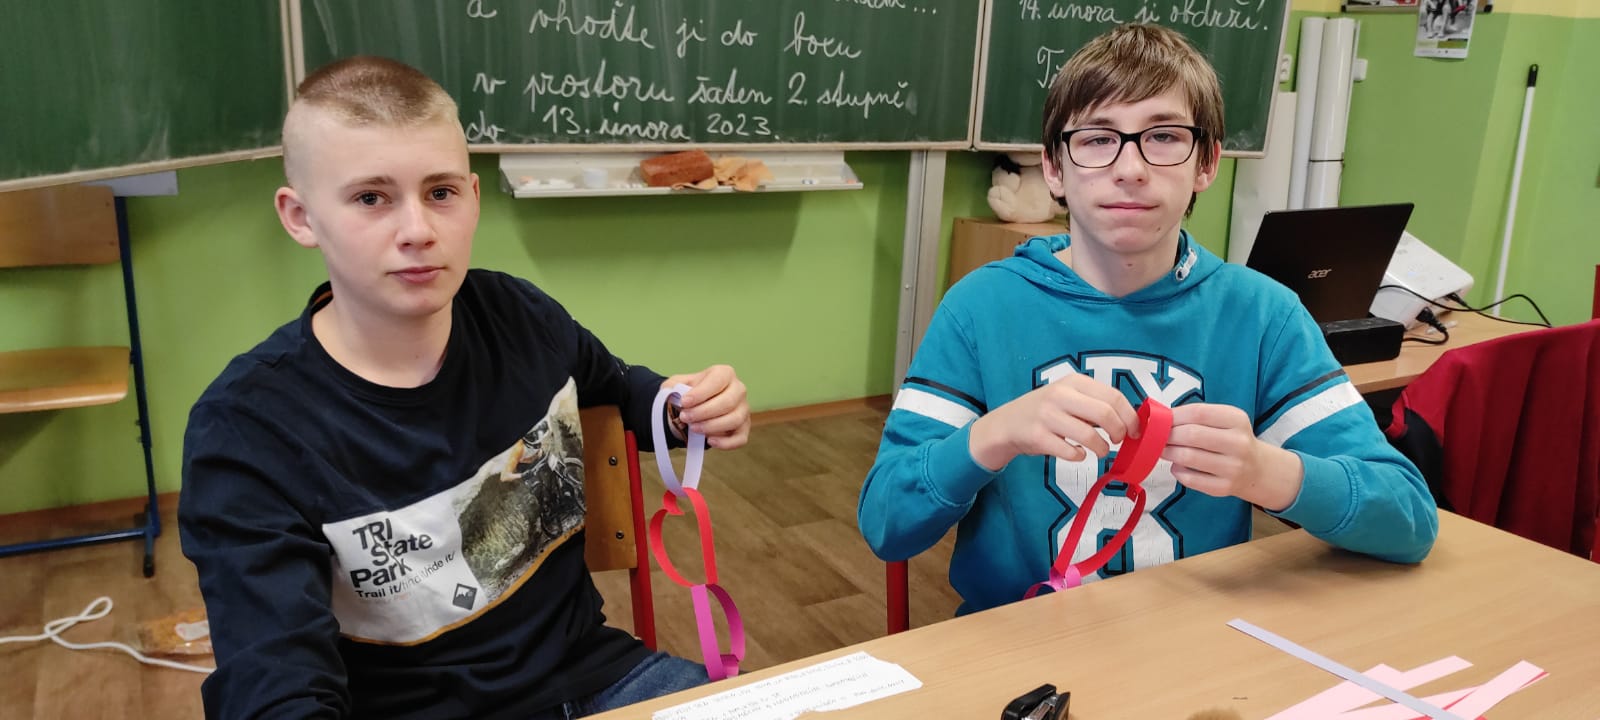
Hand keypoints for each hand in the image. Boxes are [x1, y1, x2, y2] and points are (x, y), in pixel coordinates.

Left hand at [662, 365, 749, 449]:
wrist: (692, 407)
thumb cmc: (688, 393)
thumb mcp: (677, 384)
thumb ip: (674, 387)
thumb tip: (677, 396)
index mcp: (724, 374)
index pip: (718, 380)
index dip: (701, 393)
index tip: (684, 402)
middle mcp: (738, 390)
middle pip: (728, 402)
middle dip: (704, 412)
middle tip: (685, 417)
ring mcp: (743, 410)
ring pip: (734, 420)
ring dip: (712, 426)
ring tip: (693, 428)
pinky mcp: (743, 428)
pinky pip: (740, 438)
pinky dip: (725, 442)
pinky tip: (710, 441)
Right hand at [968, 374, 1139, 471]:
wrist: (1007, 424)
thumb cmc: (1046, 412)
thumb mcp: (1069, 397)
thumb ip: (1095, 403)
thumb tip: (1130, 420)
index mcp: (1073, 382)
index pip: (1113, 397)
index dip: (1130, 417)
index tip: (1134, 430)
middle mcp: (1060, 395)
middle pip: (1105, 414)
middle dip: (1120, 432)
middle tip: (1119, 441)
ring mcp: (1047, 416)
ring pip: (1089, 436)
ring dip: (1102, 449)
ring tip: (1100, 451)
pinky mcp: (1038, 437)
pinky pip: (1070, 452)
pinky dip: (1079, 456)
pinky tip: (1076, 453)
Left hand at [1160, 403, 1301, 510]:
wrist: (1257, 469)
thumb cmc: (1231, 439)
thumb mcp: (1224, 421)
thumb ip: (1198, 417)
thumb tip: (1162, 419)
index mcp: (1237, 420)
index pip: (1198, 413)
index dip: (1174, 415)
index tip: (1162, 419)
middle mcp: (1238, 443)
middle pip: (1191, 435)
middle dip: (1167, 434)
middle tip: (1157, 436)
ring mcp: (1232, 467)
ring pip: (1187, 457)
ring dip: (1168, 452)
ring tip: (1163, 449)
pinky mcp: (1223, 488)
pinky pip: (1189, 478)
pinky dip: (1176, 470)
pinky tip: (1177, 465)